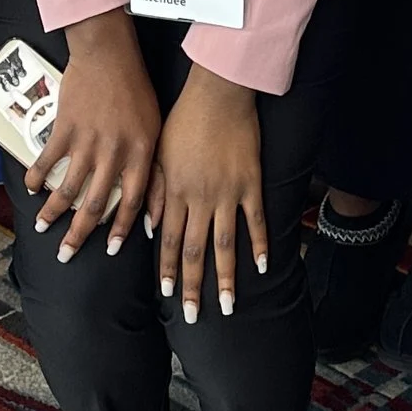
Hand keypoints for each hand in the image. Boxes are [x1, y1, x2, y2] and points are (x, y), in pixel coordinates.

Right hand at [33, 11, 158, 260]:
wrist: (109, 53)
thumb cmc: (136, 90)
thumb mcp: (155, 129)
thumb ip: (153, 168)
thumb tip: (151, 209)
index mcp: (140, 153)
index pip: (132, 201)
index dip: (121, 229)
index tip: (111, 251)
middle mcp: (114, 152)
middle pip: (95, 204)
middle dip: (79, 234)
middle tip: (66, 255)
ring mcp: (87, 141)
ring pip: (68, 187)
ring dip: (52, 211)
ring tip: (41, 227)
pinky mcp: (64, 127)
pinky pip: (47, 159)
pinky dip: (36, 176)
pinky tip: (30, 188)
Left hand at [146, 66, 266, 319]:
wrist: (217, 93)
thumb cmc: (183, 119)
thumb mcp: (158, 153)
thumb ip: (154, 192)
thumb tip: (150, 227)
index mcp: (174, 191)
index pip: (169, 240)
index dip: (168, 270)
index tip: (168, 296)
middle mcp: (199, 198)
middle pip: (195, 250)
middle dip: (193, 285)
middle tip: (193, 316)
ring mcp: (227, 192)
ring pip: (225, 243)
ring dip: (226, 277)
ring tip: (229, 306)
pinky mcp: (251, 182)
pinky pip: (255, 220)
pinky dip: (259, 244)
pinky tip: (261, 267)